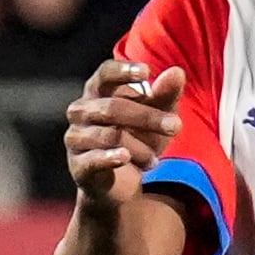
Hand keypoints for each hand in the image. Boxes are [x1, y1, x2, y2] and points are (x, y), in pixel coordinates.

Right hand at [66, 58, 185, 204]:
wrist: (120, 183)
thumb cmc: (137, 138)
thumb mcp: (157, 116)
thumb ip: (165, 95)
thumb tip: (177, 72)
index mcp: (99, 91)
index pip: (105, 73)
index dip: (123, 71)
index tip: (146, 71)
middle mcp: (81, 110)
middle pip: (112, 107)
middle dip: (147, 117)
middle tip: (176, 126)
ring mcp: (76, 138)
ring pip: (109, 135)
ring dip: (139, 148)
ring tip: (155, 160)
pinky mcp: (78, 165)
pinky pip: (92, 159)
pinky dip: (110, 157)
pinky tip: (125, 157)